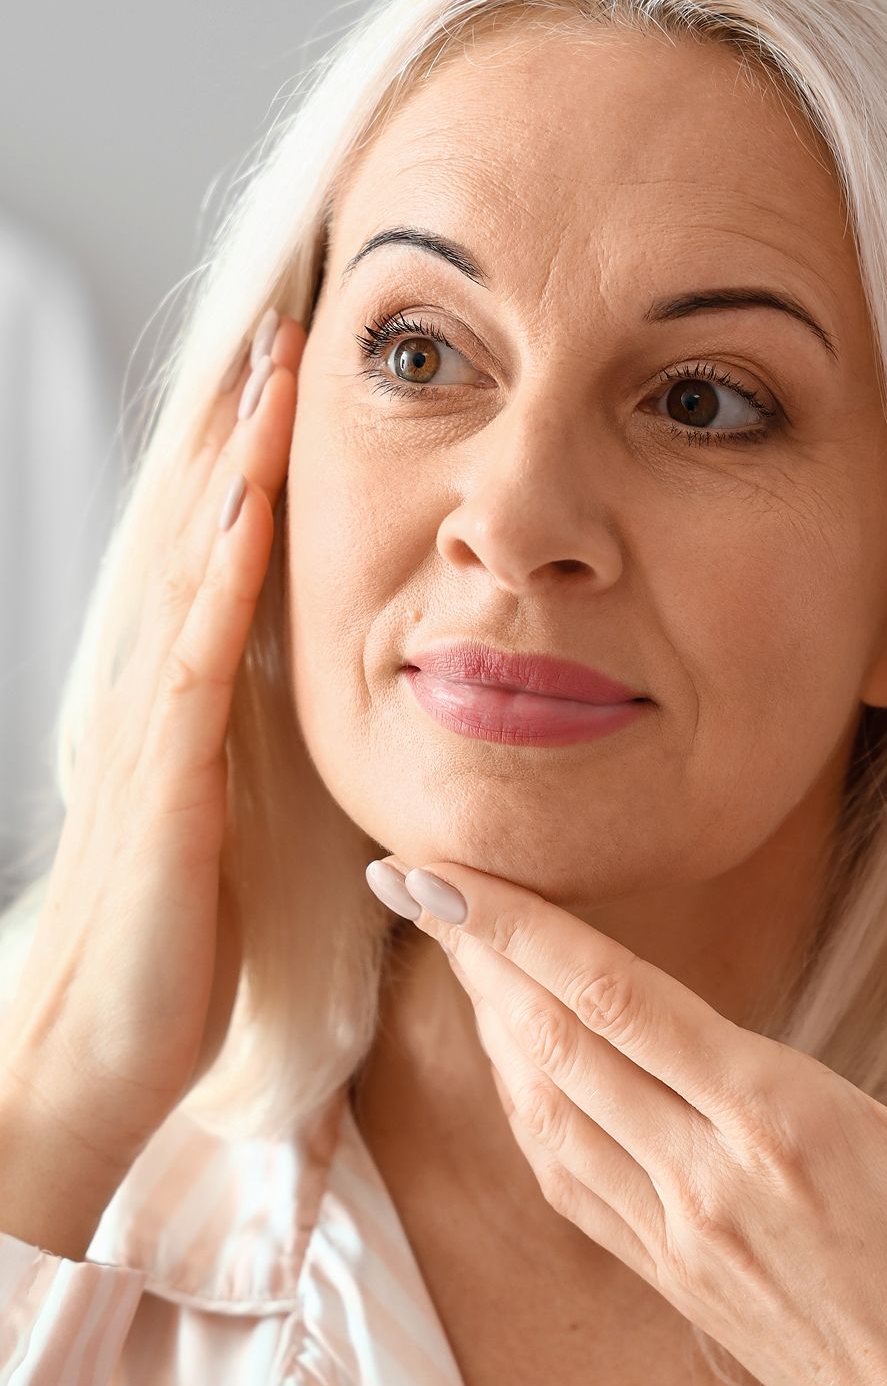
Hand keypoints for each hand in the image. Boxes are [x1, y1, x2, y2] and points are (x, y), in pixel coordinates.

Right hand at [0, 311, 303, 1177]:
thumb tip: (292, 695)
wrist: (93, 1056)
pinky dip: (222, 581)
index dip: (248, 465)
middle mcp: (155, 695)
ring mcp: (153, 733)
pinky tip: (249, 512)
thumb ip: (247, 751)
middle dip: (239, 430)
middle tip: (282, 329)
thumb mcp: (223, 826)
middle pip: (196, 533)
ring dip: (233, 468)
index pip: (214, 557)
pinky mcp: (166, 788)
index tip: (294, 383)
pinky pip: (198, 663)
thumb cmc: (172, 951)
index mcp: (179, 704)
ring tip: (270, 371)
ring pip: (192, 569)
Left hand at [367, 855, 886, 1385]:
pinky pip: (565, 1175)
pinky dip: (522, 1104)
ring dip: (490, 1020)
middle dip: (477, 952)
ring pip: (545, 1107)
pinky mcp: (669, 1273)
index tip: (445, 871)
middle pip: (556, 1041)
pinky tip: (513, 1066)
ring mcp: (674, 1231)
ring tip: (453, 948)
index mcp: (779, 1125)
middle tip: (413, 878)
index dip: (519, 927)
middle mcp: (703, 1175)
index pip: (616, 998)